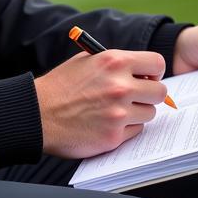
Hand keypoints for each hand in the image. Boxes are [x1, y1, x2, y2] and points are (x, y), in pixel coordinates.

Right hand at [34, 49, 166, 158]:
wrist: (37, 115)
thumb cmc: (61, 86)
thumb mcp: (88, 61)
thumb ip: (117, 63)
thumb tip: (143, 71)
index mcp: (115, 62)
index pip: (157, 63)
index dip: (154, 72)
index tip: (148, 77)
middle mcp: (120, 87)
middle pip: (160, 92)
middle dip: (149, 94)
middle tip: (137, 97)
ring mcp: (118, 114)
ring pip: (149, 113)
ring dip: (138, 112)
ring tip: (116, 111)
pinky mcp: (113, 137)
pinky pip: (135, 131)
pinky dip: (126, 128)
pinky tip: (107, 123)